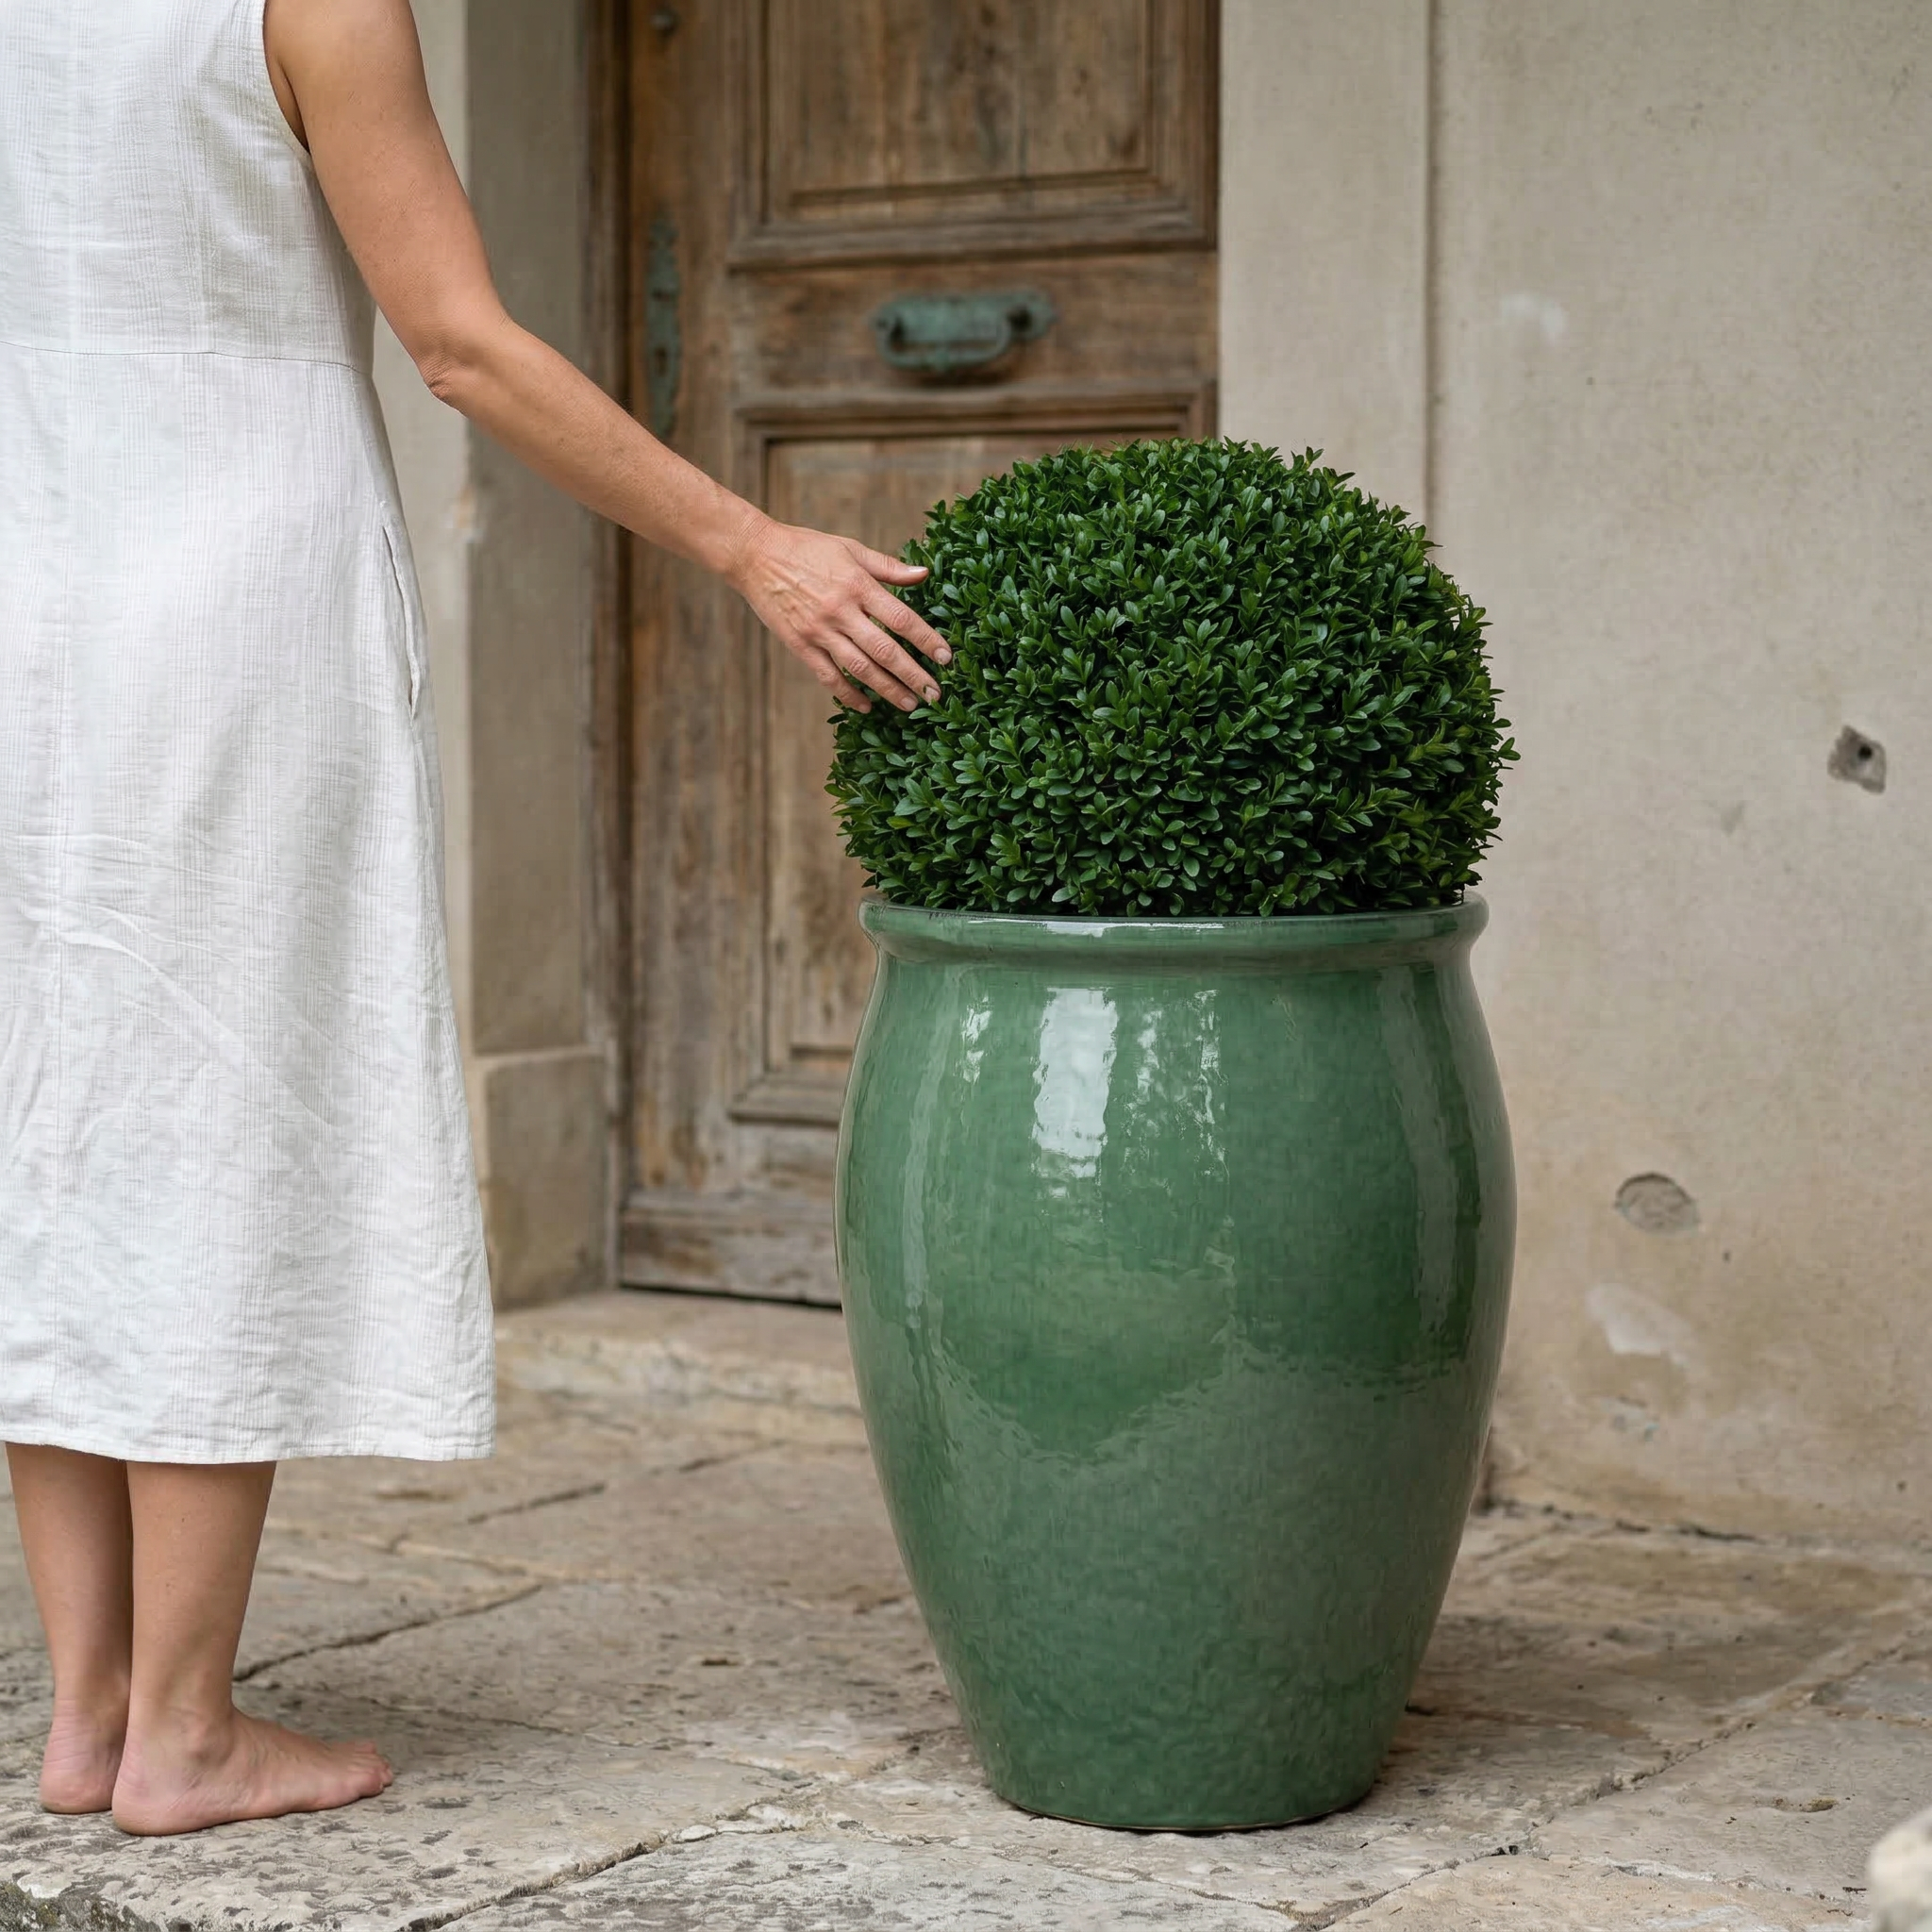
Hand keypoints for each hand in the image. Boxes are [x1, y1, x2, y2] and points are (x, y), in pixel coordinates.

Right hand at [727, 516, 951, 713]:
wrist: (755, 555)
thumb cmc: (806, 548)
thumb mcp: (850, 549)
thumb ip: (888, 566)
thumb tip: (923, 574)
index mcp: (857, 585)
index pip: (901, 618)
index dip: (926, 640)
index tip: (946, 657)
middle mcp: (841, 611)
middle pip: (885, 651)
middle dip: (913, 675)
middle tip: (935, 694)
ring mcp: (819, 631)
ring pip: (860, 669)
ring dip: (888, 690)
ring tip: (909, 704)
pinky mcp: (800, 645)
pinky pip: (829, 677)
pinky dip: (849, 694)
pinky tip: (867, 707)